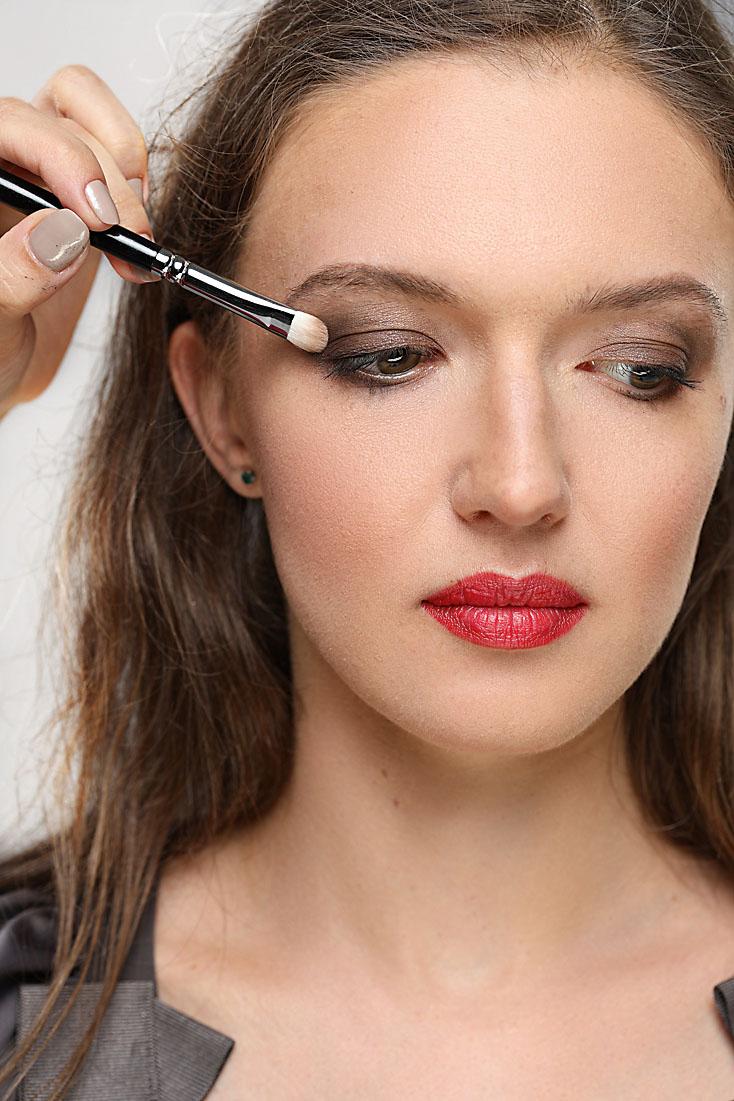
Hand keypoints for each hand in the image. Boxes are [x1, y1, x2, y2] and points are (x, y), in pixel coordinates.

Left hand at [0, 64, 156, 416]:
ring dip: (126, 176)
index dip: (60, 155)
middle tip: (129, 242)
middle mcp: (0, 163)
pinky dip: (138, 191)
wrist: (0, 371)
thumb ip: (13, 274)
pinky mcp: (74, 192)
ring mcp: (35, 171)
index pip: (7, 125)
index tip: (96, 219)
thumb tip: (63, 230)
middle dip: (105, 177)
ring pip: (88, 116)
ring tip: (134, 243)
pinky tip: (135, 245)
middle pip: (57, 116)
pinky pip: (113, 154)